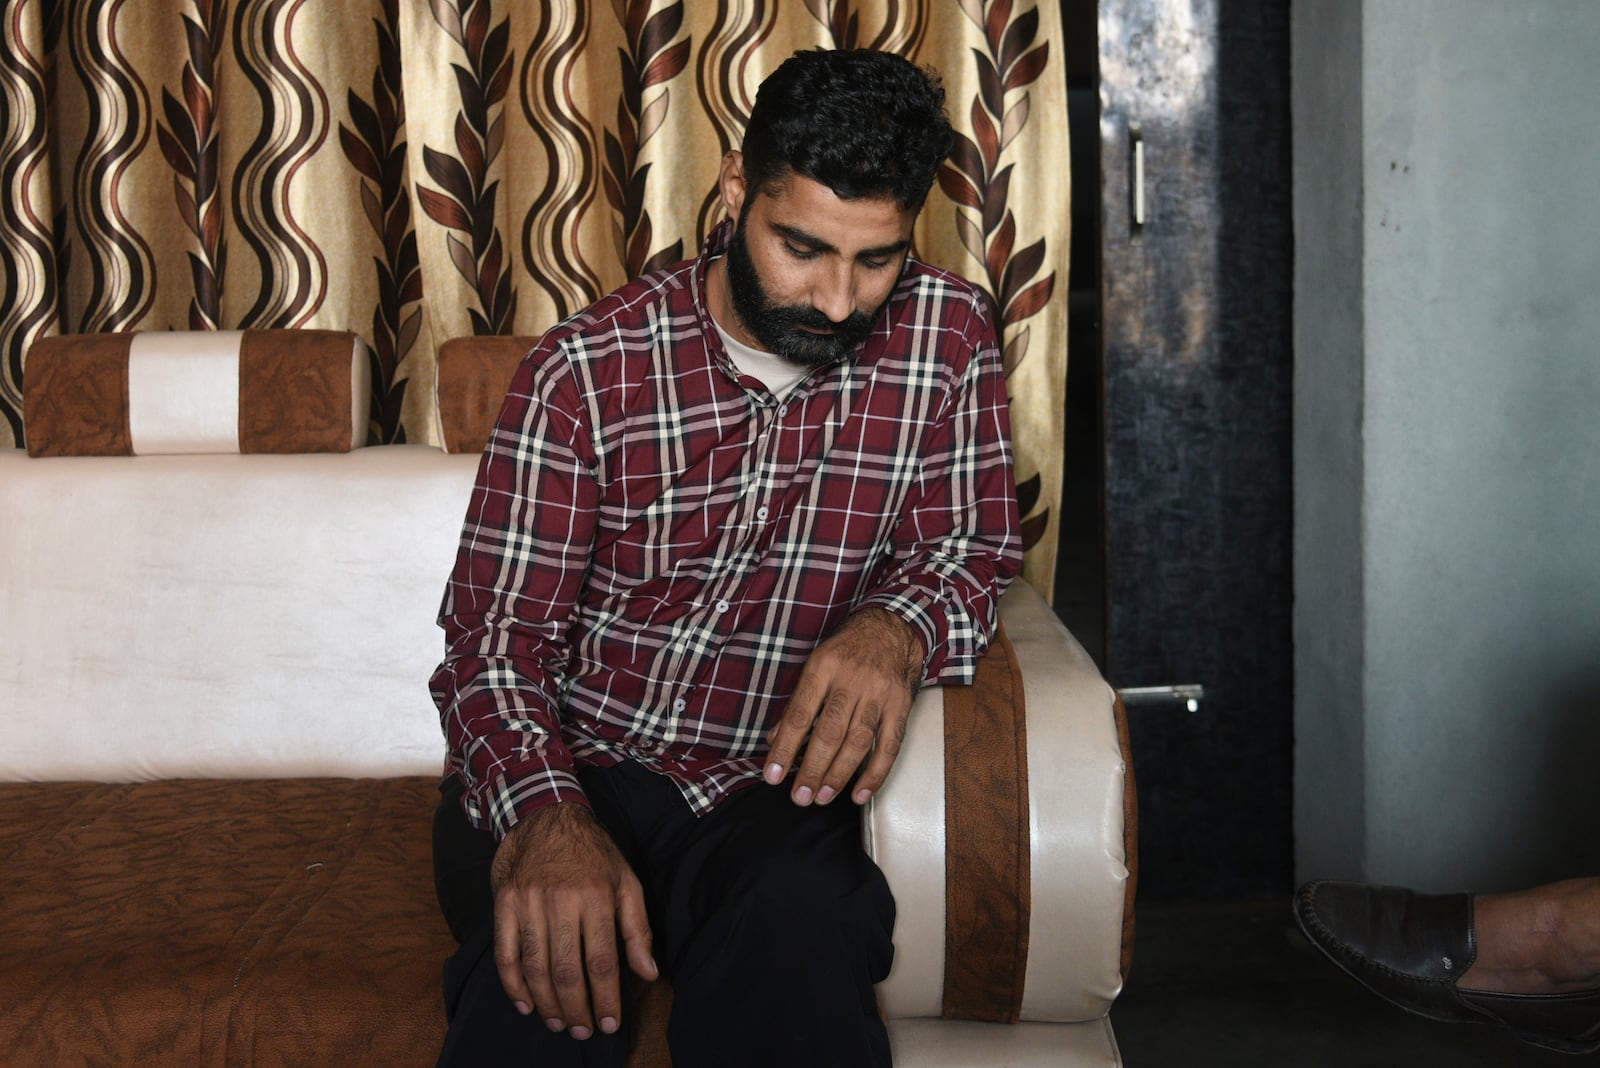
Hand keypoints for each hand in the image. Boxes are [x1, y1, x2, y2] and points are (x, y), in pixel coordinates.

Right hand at [489, 802, 657, 1039]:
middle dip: (577, 1009)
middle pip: (567, 970)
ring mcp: (529, 903)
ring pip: (536, 967)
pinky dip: (513, 985)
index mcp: (596, 896)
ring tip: (559, 1024)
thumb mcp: (626, 880)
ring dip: (547, 1003)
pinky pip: (506, 953)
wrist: (545, 815)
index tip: (610, 1024)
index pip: (603, 961)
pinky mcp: (504, 904)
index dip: (606, 998)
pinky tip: (526, 1005)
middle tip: (584, 1032)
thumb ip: (637, 928)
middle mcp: (561, 901)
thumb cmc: (593, 853)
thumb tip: (648, 972)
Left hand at [763, 607, 924, 806]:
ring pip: (858, 741)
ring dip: (839, 775)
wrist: (891, 629)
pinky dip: (875, 774)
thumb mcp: (815, 665)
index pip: (799, 715)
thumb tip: (773, 740)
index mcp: (823, 668)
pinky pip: (889, 745)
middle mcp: (851, 681)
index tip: (772, 776)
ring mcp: (879, 694)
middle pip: (830, 732)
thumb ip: (796, 704)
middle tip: (799, 797)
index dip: (784, 748)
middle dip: (812, 769)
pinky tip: (860, 794)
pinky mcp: (900, 706)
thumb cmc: (846, 651)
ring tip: (821, 798)